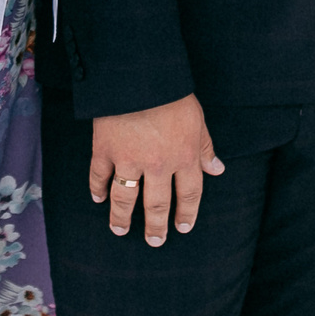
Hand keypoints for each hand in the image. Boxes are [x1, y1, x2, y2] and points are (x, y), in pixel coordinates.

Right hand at [91, 94, 223, 246]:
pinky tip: (98, 198)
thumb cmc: (172, 93)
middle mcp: (158, 165)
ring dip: (122, 218)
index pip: (189, 194)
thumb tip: (217, 170)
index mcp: (184, 157)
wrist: (139, 75)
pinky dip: (97, 188)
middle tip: (155, 241)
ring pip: (125, 198)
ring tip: (120, 230)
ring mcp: (129, 159)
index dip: (186, 213)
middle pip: (157, 205)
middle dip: (156, 226)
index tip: (182, 227)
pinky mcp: (105, 149)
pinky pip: (99, 175)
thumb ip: (205, 148)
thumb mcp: (198, 119)